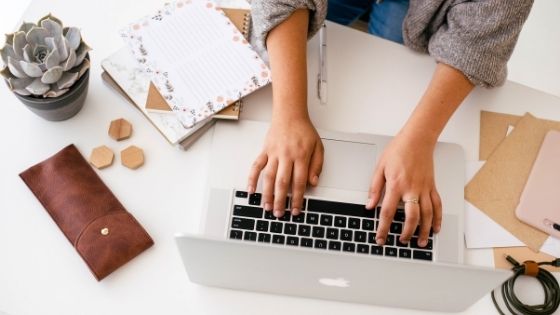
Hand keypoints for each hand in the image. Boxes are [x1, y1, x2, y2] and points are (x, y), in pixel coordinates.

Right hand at [247, 118, 323, 217]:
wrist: (290, 114)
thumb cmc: (304, 131)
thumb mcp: (318, 147)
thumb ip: (317, 166)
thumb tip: (312, 183)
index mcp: (301, 156)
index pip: (299, 182)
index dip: (297, 198)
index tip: (296, 210)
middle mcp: (286, 156)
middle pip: (282, 183)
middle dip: (280, 201)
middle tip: (279, 213)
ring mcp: (274, 153)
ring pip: (269, 177)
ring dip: (267, 194)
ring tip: (266, 206)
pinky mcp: (265, 150)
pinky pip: (256, 166)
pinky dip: (252, 178)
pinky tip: (250, 189)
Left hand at [366, 131, 442, 247]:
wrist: (417, 139)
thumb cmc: (398, 150)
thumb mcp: (380, 167)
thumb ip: (375, 188)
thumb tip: (370, 204)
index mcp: (396, 185)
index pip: (388, 212)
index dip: (383, 228)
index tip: (381, 238)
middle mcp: (412, 189)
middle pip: (411, 217)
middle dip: (406, 233)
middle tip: (401, 242)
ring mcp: (424, 189)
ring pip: (427, 215)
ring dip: (424, 230)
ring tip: (420, 242)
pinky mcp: (432, 187)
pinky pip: (437, 205)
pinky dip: (438, 218)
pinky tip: (436, 228)